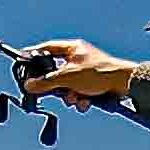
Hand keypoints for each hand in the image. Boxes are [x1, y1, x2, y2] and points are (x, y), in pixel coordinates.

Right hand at [15, 39, 144, 108]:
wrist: (124, 84)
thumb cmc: (100, 72)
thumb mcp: (68, 77)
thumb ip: (46, 82)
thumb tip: (29, 85)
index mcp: (72, 48)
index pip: (47, 48)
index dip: (35, 55)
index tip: (24, 62)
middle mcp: (78, 57)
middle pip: (56, 72)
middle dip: (57, 87)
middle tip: (58, 92)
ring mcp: (86, 71)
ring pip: (68, 86)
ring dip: (71, 96)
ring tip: (78, 98)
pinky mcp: (93, 83)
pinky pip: (79, 92)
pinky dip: (81, 99)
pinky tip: (87, 102)